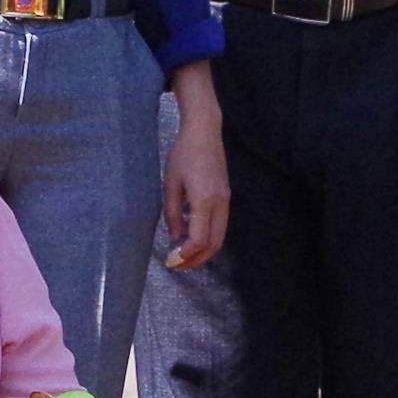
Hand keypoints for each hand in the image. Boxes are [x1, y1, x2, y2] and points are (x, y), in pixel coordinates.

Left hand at [158, 99, 230, 269]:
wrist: (204, 132)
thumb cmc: (183, 154)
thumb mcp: (170, 183)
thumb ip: (172, 212)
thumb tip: (175, 237)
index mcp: (204, 200)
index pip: (199, 239)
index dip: (186, 255)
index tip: (172, 261)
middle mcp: (220, 203)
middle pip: (214, 244)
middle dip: (196, 260)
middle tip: (178, 266)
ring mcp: (226, 200)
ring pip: (220, 236)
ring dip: (204, 251)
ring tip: (184, 256)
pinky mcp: (226, 196)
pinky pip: (220, 225)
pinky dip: (208, 238)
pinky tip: (191, 238)